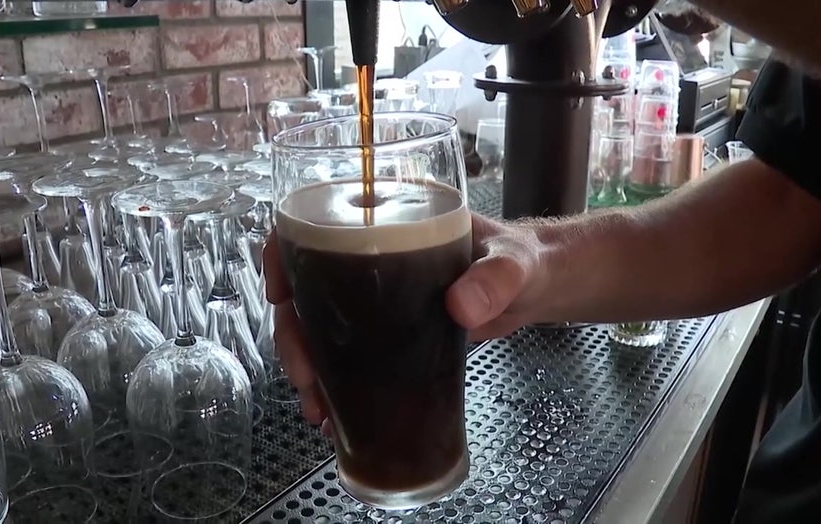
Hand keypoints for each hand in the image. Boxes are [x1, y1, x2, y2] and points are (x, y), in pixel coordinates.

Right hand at [263, 213, 550, 428]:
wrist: (542, 288)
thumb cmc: (526, 259)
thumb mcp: (513, 262)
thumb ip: (495, 278)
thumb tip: (461, 306)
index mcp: (390, 220)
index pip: (314, 222)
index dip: (281, 253)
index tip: (278, 294)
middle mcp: (373, 254)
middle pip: (307, 287)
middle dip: (293, 334)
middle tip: (305, 376)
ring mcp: (378, 293)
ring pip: (322, 324)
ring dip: (309, 365)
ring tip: (317, 409)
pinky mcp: (390, 327)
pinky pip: (351, 349)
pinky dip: (337, 380)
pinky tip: (336, 412)